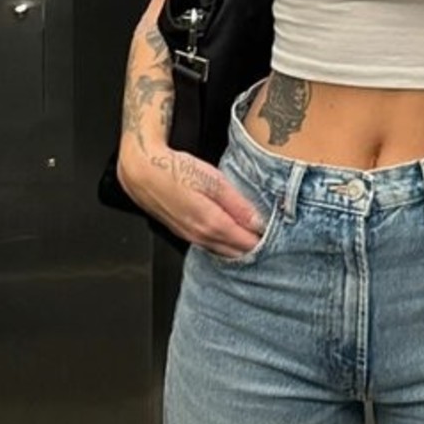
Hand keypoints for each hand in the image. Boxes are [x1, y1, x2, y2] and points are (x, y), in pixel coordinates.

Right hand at [118, 141, 269, 257]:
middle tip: (274, 243)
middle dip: (254, 249)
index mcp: (212, 223)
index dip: (264, 242)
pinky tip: (231, 239)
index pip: (246, 243)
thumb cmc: (176, 170)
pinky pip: (210, 246)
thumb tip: (257, 222)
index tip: (280, 237)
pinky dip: (224, 246)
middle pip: (235, 252)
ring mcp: (191, 237)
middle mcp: (201, 236)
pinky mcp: (184, 233)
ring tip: (256, 240)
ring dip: (239, 249)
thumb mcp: (213, 180)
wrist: (142, 172)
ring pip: (222, 251)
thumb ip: (237, 204)